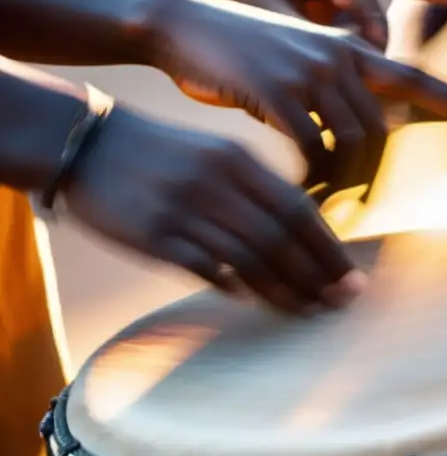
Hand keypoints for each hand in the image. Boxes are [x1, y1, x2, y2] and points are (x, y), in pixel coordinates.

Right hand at [64, 106, 361, 312]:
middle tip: (339, 303)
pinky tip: (248, 299)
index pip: (299, 210)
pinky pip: (203, 267)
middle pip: (281, 237)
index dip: (329, 248)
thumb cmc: (162, 155)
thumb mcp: (216, 155)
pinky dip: (231, 285)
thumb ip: (256, 191)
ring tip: (306, 311)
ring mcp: (184, 211)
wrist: (86, 143)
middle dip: (317, 275)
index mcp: (238, 161)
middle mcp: (217, 184)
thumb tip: (298, 237)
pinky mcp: (152, 236)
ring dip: (283, 291)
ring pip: (249, 258)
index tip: (350, 277)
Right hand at [153, 0, 446, 194]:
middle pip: (382, 131)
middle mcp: (341, 54)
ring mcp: (311, 70)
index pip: (419, 77)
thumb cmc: (243, 53)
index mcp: (352, 49)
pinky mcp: (278, 89)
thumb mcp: (300, 61)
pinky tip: (299, 188)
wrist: (183, 25)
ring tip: (327, 202)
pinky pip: (311, 147)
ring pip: (351, 142)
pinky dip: (310, 176)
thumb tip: (362, 134)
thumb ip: (336, 89)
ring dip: (343, 181)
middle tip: (360, 205)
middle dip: (375, 174)